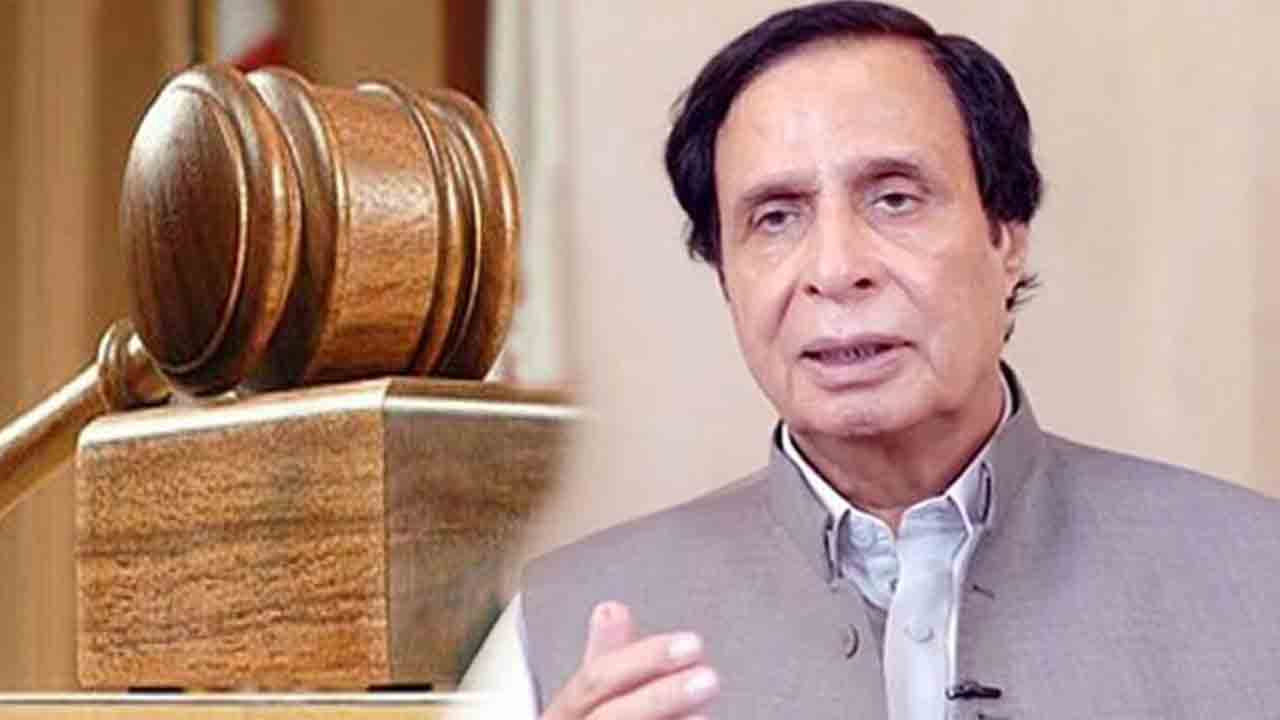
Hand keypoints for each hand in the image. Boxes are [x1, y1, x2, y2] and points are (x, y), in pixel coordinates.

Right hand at [540, 601, 718, 718]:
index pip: (596, 679)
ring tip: (708, 717)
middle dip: (661, 697)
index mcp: (563, 713)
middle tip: (711, 678)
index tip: (694, 643)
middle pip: (611, 719)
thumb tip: (611, 608)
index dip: (644, 659)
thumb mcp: (592, 698)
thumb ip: (606, 658)